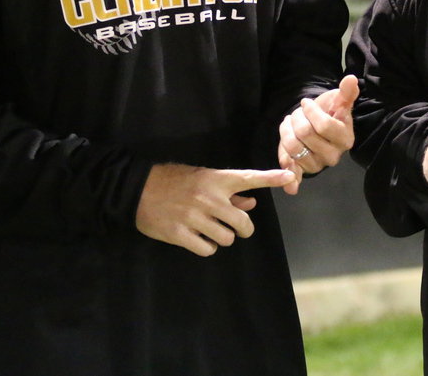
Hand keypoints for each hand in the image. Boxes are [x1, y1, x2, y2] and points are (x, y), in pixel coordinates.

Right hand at [135, 163, 294, 256]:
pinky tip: (197, 238)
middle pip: (243, 223)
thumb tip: (250, 204)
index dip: (271, 178)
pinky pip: (207, 249)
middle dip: (243, 229)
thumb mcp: (201, 178)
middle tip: (236, 228)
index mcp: (215, 179)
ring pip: (227, 239)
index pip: (249, 178)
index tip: (291, 177)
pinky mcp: (181, 234)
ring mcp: (195, 217)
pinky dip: (206, 247)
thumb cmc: (172, 181)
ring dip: (222, 237)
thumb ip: (227, 193)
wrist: (136, 189)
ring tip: (209, 229)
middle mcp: (208, 198)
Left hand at [277, 75, 359, 194]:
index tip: (306, 103)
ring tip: (289, 123)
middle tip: (297, 113)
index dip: (311, 111)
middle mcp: (333, 156)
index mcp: (345, 139)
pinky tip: (288, 181)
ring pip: (293, 147)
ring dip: (286, 130)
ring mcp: (318, 165)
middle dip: (296, 118)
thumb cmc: (329, 112)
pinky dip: (291, 180)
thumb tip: (351, 80)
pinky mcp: (303, 170)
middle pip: (305, 134)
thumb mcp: (337, 101)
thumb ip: (346, 93)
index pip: (323, 125)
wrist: (317, 126)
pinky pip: (296, 175)